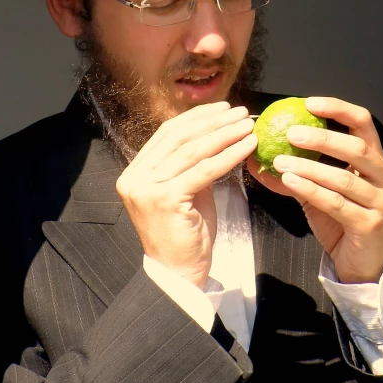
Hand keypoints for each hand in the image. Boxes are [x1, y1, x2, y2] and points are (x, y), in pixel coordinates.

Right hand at [117, 101, 256, 288]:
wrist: (178, 276)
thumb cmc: (185, 234)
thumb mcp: (185, 190)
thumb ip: (192, 163)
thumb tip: (218, 132)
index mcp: (136, 171)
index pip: (168, 133)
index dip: (197, 117)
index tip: (222, 107)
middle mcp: (135, 177)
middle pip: (179, 137)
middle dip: (213, 121)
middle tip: (240, 112)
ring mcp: (147, 189)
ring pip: (192, 151)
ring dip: (224, 134)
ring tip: (247, 125)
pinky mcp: (166, 200)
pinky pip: (203, 171)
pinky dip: (228, 155)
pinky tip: (247, 146)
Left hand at [247, 97, 382, 283]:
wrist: (361, 265)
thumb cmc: (341, 222)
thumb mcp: (318, 191)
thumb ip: (296, 171)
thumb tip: (258, 155)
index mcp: (375, 161)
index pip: (363, 123)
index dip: (338, 109)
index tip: (309, 103)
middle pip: (356, 148)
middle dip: (322, 138)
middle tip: (291, 133)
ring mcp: (382, 201)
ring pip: (343, 178)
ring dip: (309, 167)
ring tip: (281, 161)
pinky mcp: (371, 224)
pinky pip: (337, 203)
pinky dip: (311, 190)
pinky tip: (289, 182)